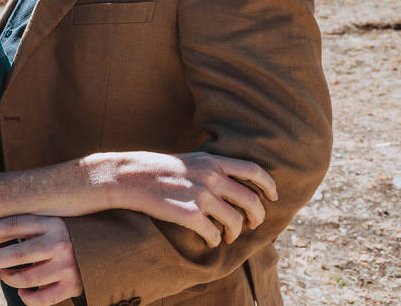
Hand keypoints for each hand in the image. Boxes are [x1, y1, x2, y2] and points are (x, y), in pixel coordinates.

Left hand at [0, 215, 81, 305]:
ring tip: (5, 275)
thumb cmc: (70, 236)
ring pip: (26, 278)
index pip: (17, 224)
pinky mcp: (72, 285)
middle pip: (17, 254)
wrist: (107, 250)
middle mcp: (59, 244)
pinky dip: (28, 297)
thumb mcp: (53, 224)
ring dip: (10, 278)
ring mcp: (66, 266)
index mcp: (53, 224)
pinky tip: (22, 291)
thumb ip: (31, 228)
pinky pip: (42, 298)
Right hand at [104, 151, 278, 246]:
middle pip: (251, 200)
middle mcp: (211, 176)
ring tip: (228, 235)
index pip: (253, 170)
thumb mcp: (187, 159)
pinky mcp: (189, 214)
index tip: (273, 197)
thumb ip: (210, 167)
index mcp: (211, 161)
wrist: (128, 176)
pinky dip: (214, 240)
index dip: (269, 185)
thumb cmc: (155, 169)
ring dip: (235, 232)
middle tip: (253, 224)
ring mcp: (201, 195)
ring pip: (236, 221)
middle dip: (257, 216)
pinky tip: (209, 240)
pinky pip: (214, 234)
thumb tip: (231, 182)